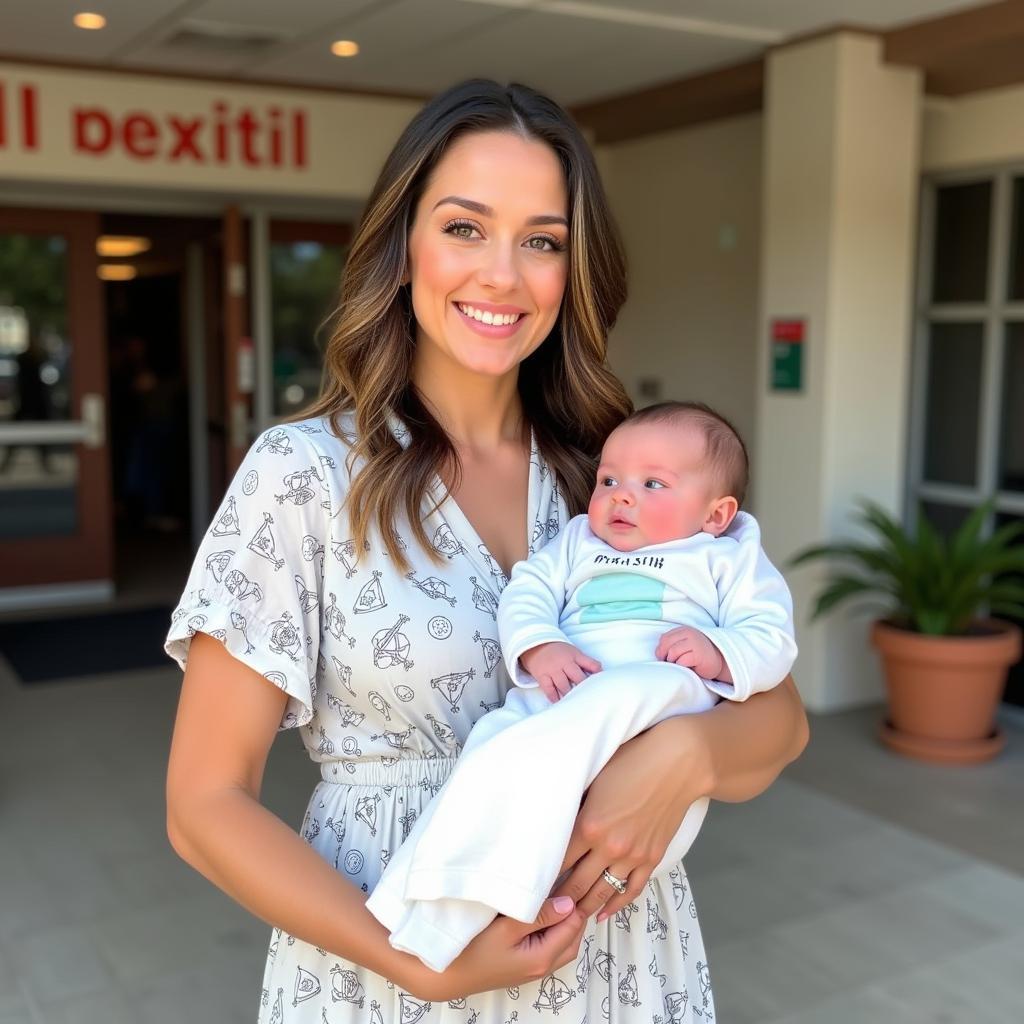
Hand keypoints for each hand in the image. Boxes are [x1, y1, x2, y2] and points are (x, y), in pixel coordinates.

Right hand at [400, 897, 585, 1000]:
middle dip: (573, 912)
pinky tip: (542, 914)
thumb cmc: (472, 951)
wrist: (448, 976)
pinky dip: (553, 930)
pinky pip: (550, 946)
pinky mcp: (525, 966)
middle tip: (566, 884)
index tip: (569, 877)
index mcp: (542, 958)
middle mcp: (543, 967)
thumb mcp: (505, 928)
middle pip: (573, 937)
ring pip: (563, 943)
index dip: (575, 901)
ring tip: (555, 896)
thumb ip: (538, 916)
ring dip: (563, 922)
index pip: (573, 925)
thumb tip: (568, 903)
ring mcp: (534, 969)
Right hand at [519, 642, 600, 700]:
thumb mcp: (574, 652)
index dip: (597, 674)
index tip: (602, 685)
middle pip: (577, 677)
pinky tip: (559, 703)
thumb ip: (586, 662)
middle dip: (583, 688)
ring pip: (563, 685)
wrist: (535, 645)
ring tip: (576, 704)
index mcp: (574, 655)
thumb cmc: (558, 651)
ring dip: (570, 694)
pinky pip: (549, 689)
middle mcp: (564, 662)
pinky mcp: (542, 676)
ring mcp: (552, 669)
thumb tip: (601, 673)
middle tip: (589, 699)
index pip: (590, 664)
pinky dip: (554, 697)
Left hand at [552, 720, 709, 922]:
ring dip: (584, 907)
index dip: (542, 876)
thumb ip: (576, 804)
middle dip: (559, 900)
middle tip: (543, 909)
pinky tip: (603, 913)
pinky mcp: (651, 859)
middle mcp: (608, 847)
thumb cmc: (632, 761)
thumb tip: (558, 820)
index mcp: (588, 825)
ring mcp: (632, 856)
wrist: (677, 765)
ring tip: (568, 917)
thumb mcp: (594, 779)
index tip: (531, 886)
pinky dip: (616, 904)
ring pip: (602, 893)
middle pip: (577, 884)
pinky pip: (630, 890)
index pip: (557, 861)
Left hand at [656, 626, 724, 678]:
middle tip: (673, 662)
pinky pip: (681, 661)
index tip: (666, 657)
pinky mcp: (699, 655)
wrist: (721, 661)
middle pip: (665, 645)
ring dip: (674, 662)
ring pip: (672, 653)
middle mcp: (689, 634)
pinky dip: (682, 666)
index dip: (661, 650)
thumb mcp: (684, 645)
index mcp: (684, 630)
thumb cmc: (699, 655)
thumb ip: (671, 644)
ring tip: (682, 663)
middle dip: (665, 656)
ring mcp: (695, 643)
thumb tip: (658, 653)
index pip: (664, 638)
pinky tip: (690, 666)